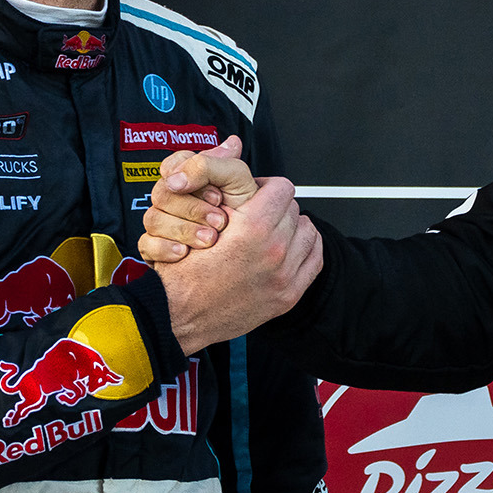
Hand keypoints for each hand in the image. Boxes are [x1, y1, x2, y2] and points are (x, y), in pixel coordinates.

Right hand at [140, 136, 258, 263]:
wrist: (232, 276)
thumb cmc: (239, 230)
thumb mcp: (241, 192)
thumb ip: (230, 165)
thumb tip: (232, 143)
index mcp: (191, 181)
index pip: (175, 162)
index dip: (194, 175)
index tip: (219, 196)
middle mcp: (173, 200)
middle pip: (163, 190)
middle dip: (194, 208)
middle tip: (221, 221)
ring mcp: (161, 225)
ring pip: (153, 217)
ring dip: (184, 229)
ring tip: (210, 239)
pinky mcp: (153, 249)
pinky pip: (145, 244)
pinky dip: (165, 249)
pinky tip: (184, 254)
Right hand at [155, 172, 320, 353]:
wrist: (179, 315)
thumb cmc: (183, 273)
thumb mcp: (196, 223)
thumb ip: (225, 197)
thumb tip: (239, 178)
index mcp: (253, 227)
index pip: (282, 187)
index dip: (266, 185)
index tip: (257, 192)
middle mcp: (274, 250)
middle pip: (293, 208)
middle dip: (276, 207)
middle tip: (259, 214)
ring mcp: (284, 274)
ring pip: (307, 231)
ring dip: (292, 227)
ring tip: (273, 231)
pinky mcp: (288, 294)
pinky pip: (314, 259)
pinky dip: (306, 249)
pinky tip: (293, 246)